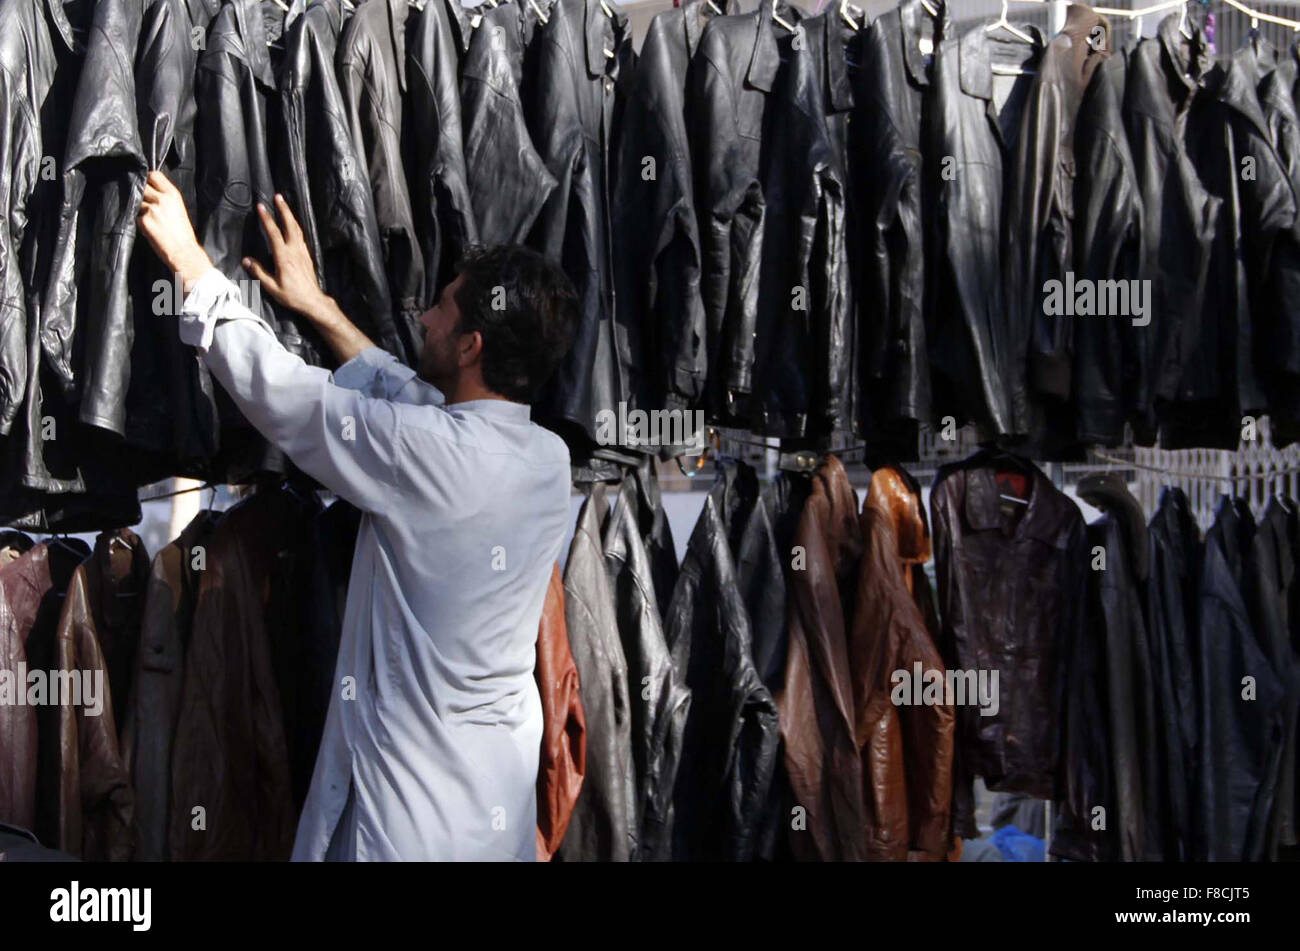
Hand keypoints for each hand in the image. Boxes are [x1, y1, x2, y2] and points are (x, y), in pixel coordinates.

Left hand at [137, 170, 212, 290]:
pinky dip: (139, 222)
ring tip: (149, 219)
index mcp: (173, 194)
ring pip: (137, 201)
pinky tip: (148, 229)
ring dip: (139, 208)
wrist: (184, 251)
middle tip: (145, 202)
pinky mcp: (143, 221)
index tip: (147, 185)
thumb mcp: (179, 209)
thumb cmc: (183, 233)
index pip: (154, 175)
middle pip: (142, 185)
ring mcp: (151, 209)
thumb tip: (151, 191)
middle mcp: (162, 199)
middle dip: (141, 192)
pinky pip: (136, 216)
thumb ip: (166, 198)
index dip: (148, 178)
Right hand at [242, 195, 335, 324]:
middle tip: (278, 196)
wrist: (313, 301)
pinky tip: (293, 224)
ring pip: (297, 229)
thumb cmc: (292, 296)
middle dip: (283, 210)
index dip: (267, 219)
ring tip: (284, 204)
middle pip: (289, 225)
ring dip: (290, 215)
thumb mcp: (272, 287)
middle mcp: (294, 251)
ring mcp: (302, 252)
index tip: (261, 206)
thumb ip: (259, 272)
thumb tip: (246, 260)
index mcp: (284, 257)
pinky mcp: (307, 255)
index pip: (273, 233)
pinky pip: (301, 236)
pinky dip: (296, 226)